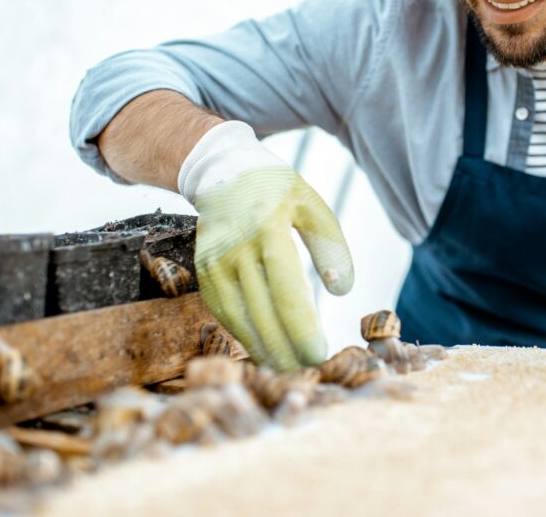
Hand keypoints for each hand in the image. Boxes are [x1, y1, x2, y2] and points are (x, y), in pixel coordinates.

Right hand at [179, 122, 353, 371]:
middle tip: (308, 373)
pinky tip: (263, 349)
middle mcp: (235, 247)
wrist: (220, 171)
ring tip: (287, 370)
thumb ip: (331, 246)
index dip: (302, 329)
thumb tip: (343, 291)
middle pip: (261, 312)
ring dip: (262, 349)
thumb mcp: (311, 204)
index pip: (286, 290)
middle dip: (285, 349)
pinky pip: (223, 311)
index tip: (319, 354)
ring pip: (237, 317)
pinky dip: (243, 334)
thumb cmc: (275, 188)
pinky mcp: (202, 271)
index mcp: (266, 228)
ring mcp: (213, 261)